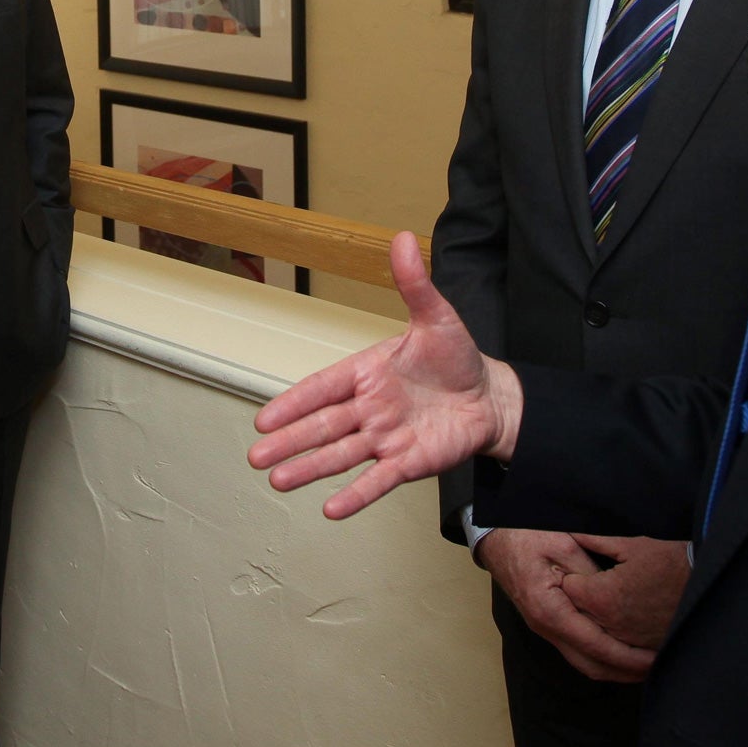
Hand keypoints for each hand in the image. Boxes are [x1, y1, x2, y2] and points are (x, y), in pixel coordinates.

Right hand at [249, 232, 522, 518]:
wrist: (490, 397)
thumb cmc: (457, 358)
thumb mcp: (437, 317)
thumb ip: (414, 284)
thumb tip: (402, 238)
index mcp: (367, 373)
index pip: (323, 388)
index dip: (295, 403)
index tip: (264, 418)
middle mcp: (369, 408)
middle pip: (323, 427)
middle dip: (290, 441)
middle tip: (256, 458)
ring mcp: (385, 438)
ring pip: (341, 456)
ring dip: (310, 469)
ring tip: (279, 481)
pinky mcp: (408, 463)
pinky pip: (378, 481)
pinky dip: (356, 495)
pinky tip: (331, 508)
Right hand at [478, 529, 658, 682]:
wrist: (495, 535)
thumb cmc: (525, 535)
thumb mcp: (564, 544)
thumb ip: (591, 575)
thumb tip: (617, 600)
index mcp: (549, 610)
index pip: (596, 645)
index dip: (627, 656)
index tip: (653, 658)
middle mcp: (546, 627)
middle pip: (591, 665)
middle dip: (626, 671)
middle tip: (657, 665)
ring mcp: (545, 628)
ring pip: (584, 661)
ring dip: (615, 667)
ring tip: (645, 662)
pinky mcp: (548, 623)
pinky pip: (577, 649)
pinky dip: (601, 655)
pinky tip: (620, 648)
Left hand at [560, 533, 690, 650]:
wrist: (707, 586)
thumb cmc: (670, 561)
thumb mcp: (631, 545)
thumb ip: (595, 540)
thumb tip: (571, 531)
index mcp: (603, 596)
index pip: (568, 589)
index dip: (572, 576)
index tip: (580, 569)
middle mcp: (610, 624)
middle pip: (577, 612)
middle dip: (578, 598)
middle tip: (590, 583)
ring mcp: (626, 641)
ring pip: (593, 632)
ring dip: (593, 618)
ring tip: (607, 600)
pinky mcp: (641, 651)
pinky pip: (615, 646)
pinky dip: (612, 635)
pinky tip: (620, 619)